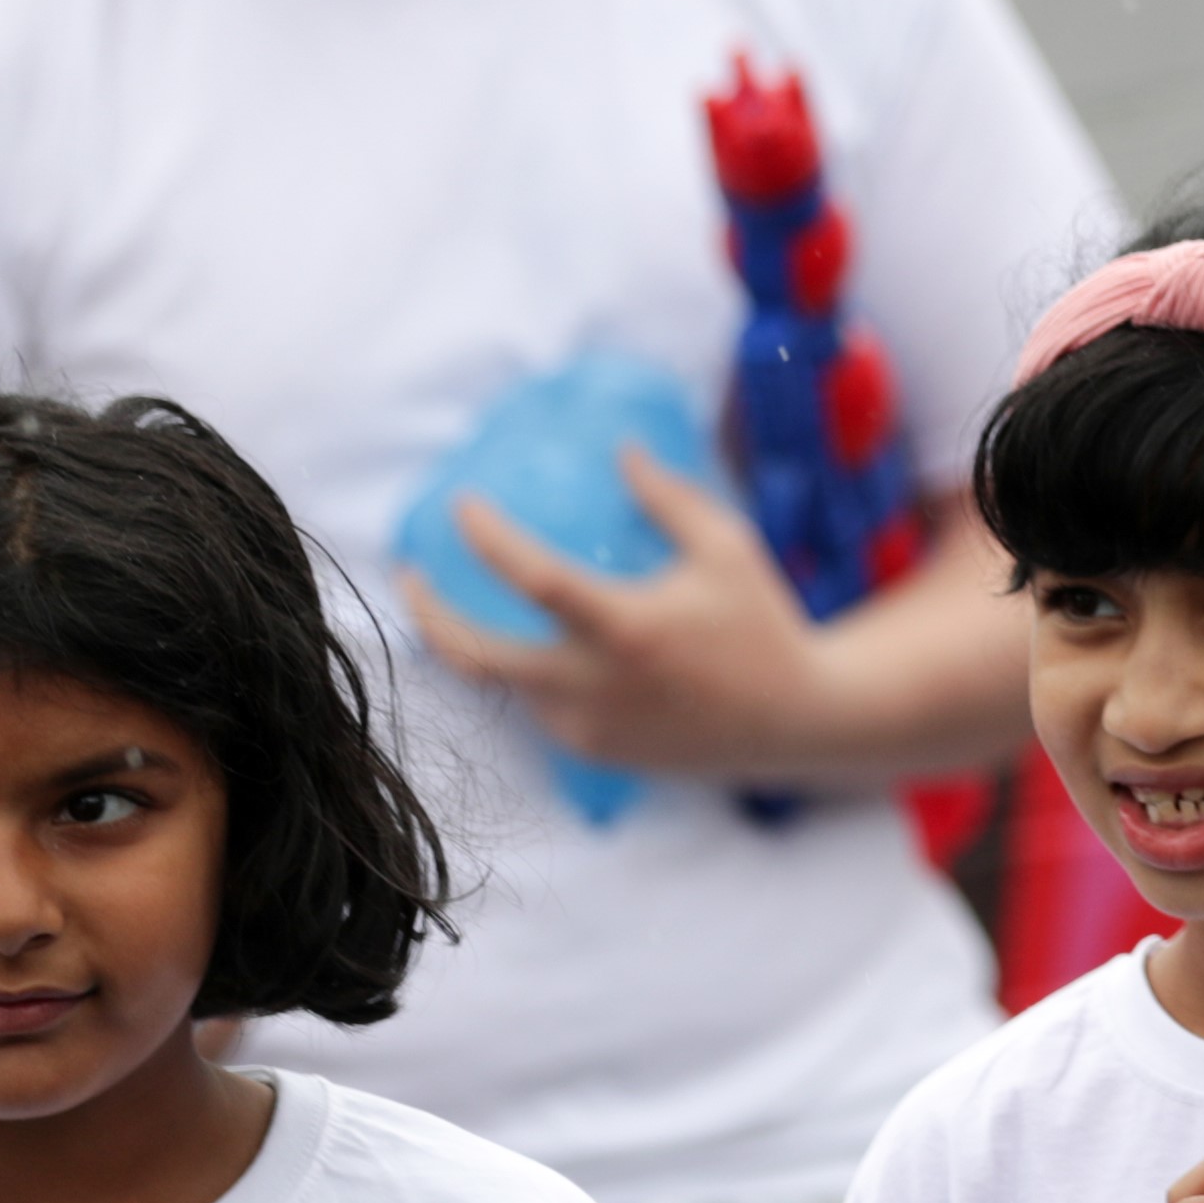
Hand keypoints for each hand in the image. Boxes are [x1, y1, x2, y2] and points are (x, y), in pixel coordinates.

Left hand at [405, 447, 839, 778]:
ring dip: (478, 640)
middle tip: (410, 574)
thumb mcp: (729, 548)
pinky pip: (537, 707)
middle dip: (428, 613)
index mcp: (629, 628)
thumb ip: (670, 498)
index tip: (462, 506)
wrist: (793, 721)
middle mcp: (596, 685)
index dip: (487, 539)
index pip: (533, 579)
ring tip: (465, 601)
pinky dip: (524, 670)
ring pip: (502, 684)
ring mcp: (589, 727)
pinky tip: (537, 641)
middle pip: (476, 655)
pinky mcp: (594, 751)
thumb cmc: (763, 625)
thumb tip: (621, 451)